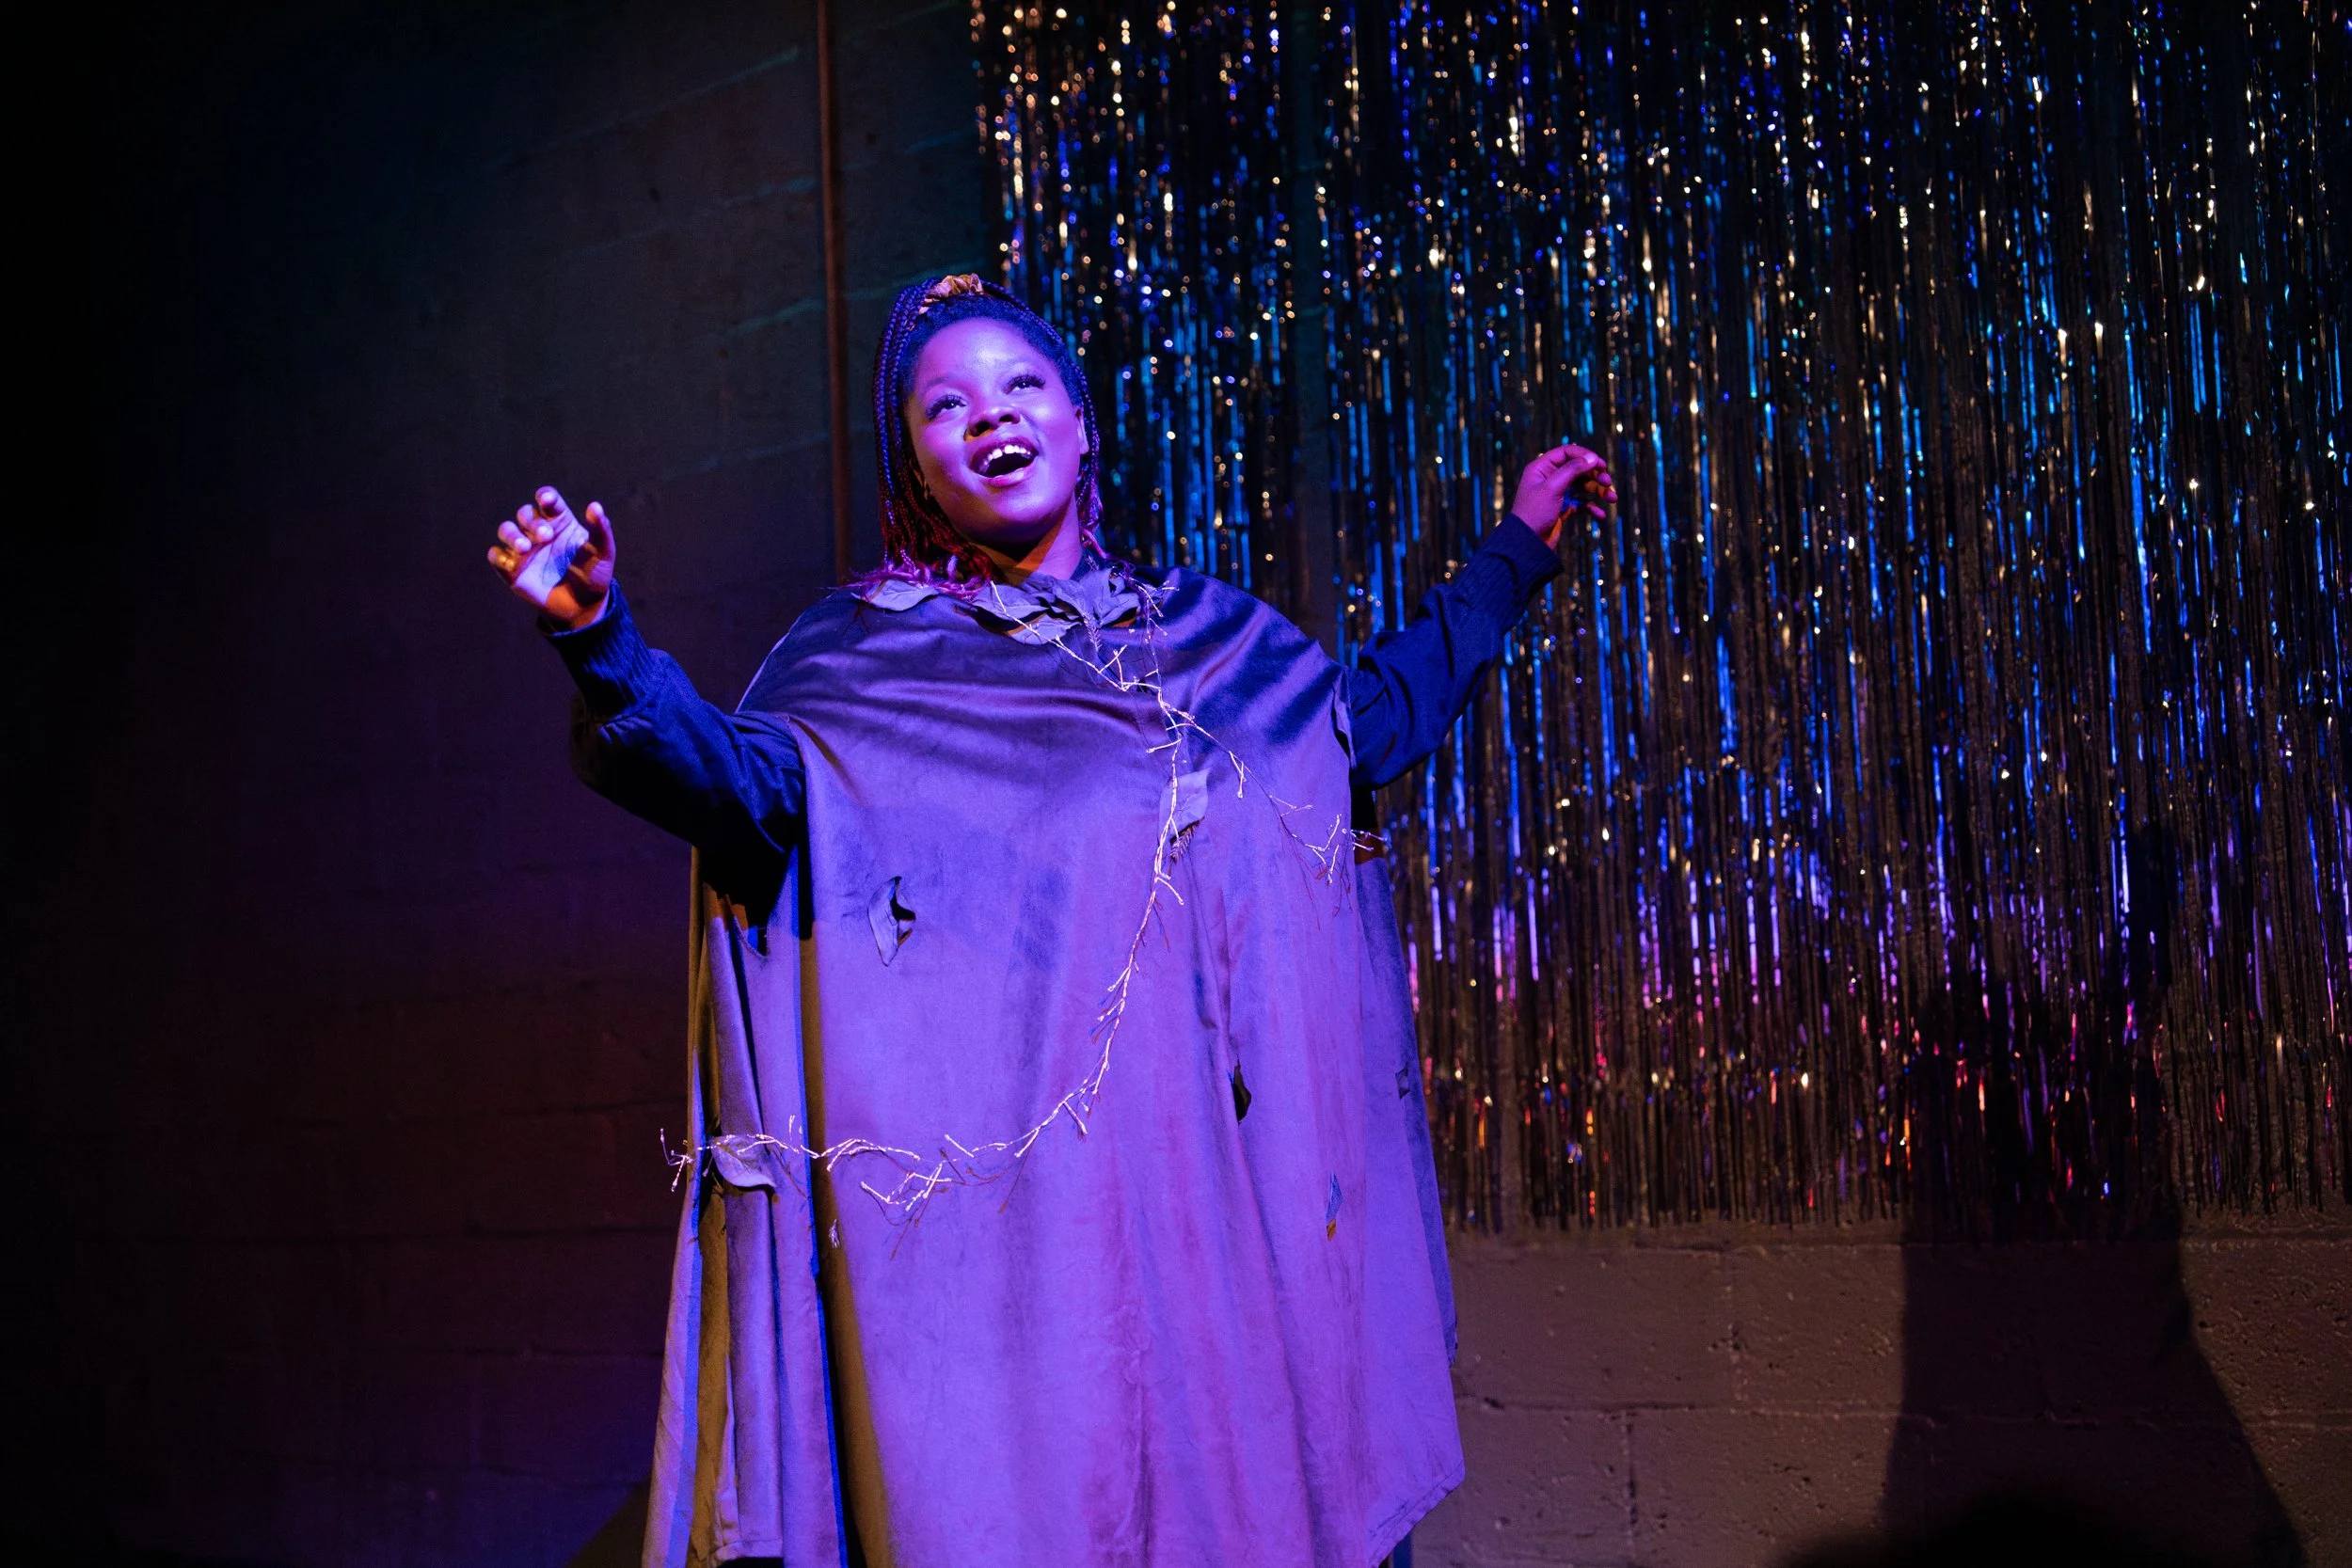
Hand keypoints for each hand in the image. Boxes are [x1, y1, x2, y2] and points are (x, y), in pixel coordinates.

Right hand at [488, 486, 615, 629]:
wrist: (583, 606)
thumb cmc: (594, 575)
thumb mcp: (603, 553)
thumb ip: (600, 530)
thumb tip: (594, 506)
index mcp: (560, 521)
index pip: (548, 500)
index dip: (545, 496)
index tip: (546, 500)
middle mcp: (539, 531)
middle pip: (525, 514)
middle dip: (531, 521)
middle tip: (545, 537)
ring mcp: (524, 550)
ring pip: (506, 530)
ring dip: (511, 535)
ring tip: (524, 548)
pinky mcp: (512, 569)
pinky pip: (496, 556)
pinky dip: (499, 556)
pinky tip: (512, 563)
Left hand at [1507, 442, 1616, 546]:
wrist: (1527, 544)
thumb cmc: (1534, 513)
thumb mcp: (1553, 487)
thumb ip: (1572, 470)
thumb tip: (1591, 457)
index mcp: (1542, 468)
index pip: (1567, 452)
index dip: (1585, 456)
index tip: (1601, 464)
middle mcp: (1549, 478)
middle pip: (1578, 469)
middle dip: (1595, 475)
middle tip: (1608, 482)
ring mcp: (1557, 493)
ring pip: (1582, 486)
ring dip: (1598, 491)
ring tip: (1612, 499)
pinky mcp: (1562, 508)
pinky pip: (1581, 503)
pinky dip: (1591, 507)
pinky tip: (1600, 515)